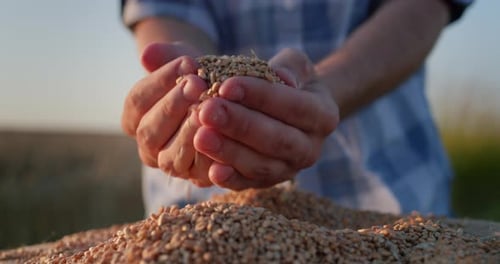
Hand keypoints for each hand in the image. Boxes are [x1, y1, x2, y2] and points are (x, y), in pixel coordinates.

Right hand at [121, 42, 213, 186]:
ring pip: (171, 157)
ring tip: (208, 110)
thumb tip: (148, 54)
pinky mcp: (197, 178)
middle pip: (149, 131)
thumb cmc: (198, 80)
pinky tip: (224, 136)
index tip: (187, 62)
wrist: (224, 102)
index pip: (137, 101)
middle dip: (173, 106)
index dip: (160, 81)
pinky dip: (211, 156)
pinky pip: (200, 173)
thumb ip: (166, 57)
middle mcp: (148, 146)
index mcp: (135, 118)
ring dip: (189, 133)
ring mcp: (171, 165)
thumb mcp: (184, 65)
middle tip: (197, 84)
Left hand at [193, 48, 338, 189]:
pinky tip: (211, 170)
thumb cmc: (289, 82)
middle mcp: (311, 148)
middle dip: (240, 125)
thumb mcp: (295, 65)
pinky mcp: (268, 183)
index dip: (260, 96)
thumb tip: (282, 78)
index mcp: (323, 115)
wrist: (291, 111)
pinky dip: (230, 179)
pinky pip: (249, 184)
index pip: (293, 105)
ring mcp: (290, 169)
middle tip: (207, 111)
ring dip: (229, 152)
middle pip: (276, 139)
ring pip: (261, 165)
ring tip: (200, 135)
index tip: (226, 85)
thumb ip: (289, 67)